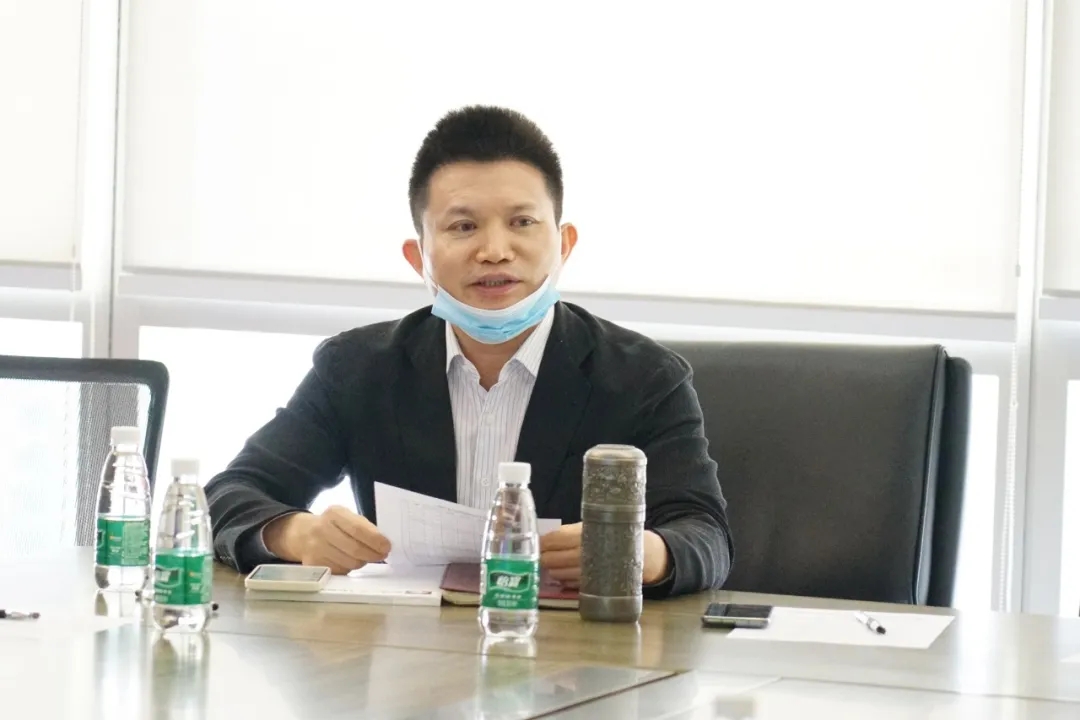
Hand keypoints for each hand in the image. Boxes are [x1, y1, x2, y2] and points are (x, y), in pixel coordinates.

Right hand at [263, 506, 390, 574]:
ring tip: (365, 557)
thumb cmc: (332, 525)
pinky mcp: (314, 564)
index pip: (358, 528)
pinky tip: (349, 561)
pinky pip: (340, 570)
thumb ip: (364, 527)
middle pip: (355, 549)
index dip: (375, 540)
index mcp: (334, 514)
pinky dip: (349, 568)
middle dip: (373, 554)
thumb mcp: (346, 517)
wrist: (301, 534)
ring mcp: (316, 548)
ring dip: (362, 562)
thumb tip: (383, 544)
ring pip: (349, 563)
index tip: (387, 546)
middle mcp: (322, 529)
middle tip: (382, 555)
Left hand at [539, 524, 671, 587]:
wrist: (639, 552)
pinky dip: (561, 578)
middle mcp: (583, 554)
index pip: (553, 539)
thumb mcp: (589, 526)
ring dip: (551, 568)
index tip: (535, 542)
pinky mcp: (590, 584)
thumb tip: (544, 537)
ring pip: (557, 572)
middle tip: (539, 553)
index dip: (541, 542)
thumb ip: (568, 532)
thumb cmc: (609, 534)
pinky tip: (562, 573)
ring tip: (551, 563)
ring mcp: (586, 571)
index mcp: (583, 535)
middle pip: (550, 558)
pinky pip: (567, 582)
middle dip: (542, 556)